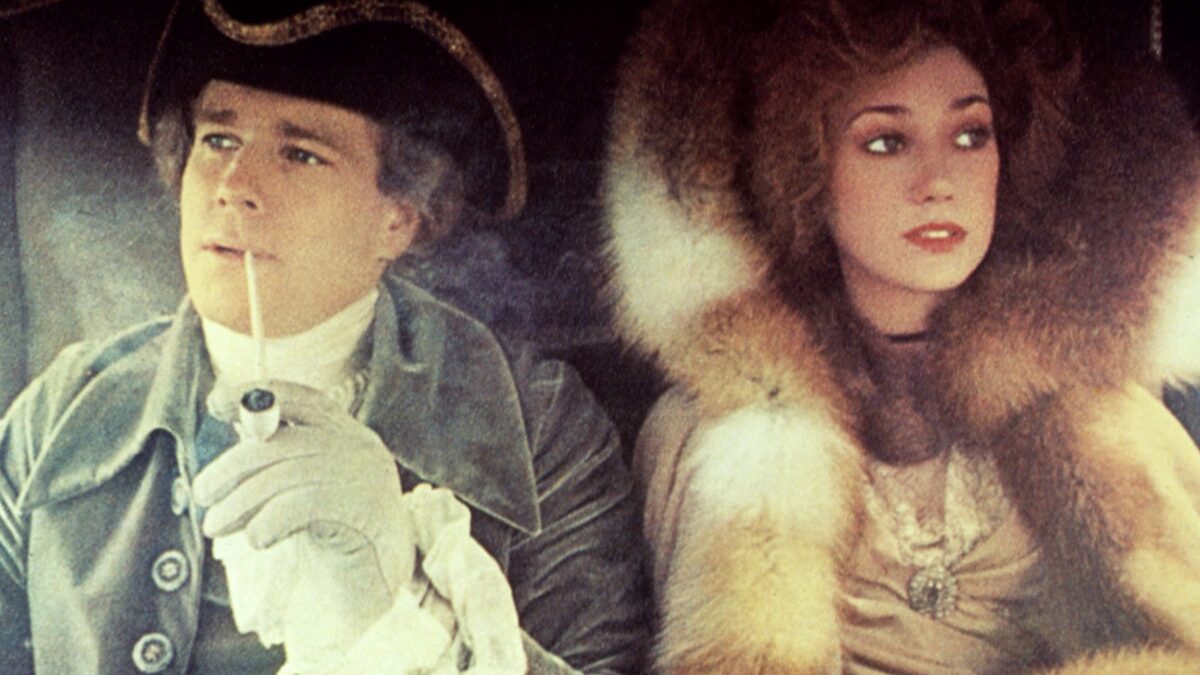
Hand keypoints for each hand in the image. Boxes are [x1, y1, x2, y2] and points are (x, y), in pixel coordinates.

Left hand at [193, 381, 417, 653]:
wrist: (385, 581)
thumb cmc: (341, 534)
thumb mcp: (309, 488)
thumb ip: (284, 459)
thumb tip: (241, 425)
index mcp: (349, 435)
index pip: (302, 399)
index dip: (256, 395)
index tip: (215, 403)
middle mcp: (360, 448)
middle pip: (282, 442)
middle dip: (231, 468)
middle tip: (202, 495)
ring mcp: (365, 478)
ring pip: (284, 476)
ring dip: (239, 503)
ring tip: (215, 525)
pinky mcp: (362, 512)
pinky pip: (299, 505)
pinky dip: (267, 522)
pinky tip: (257, 539)